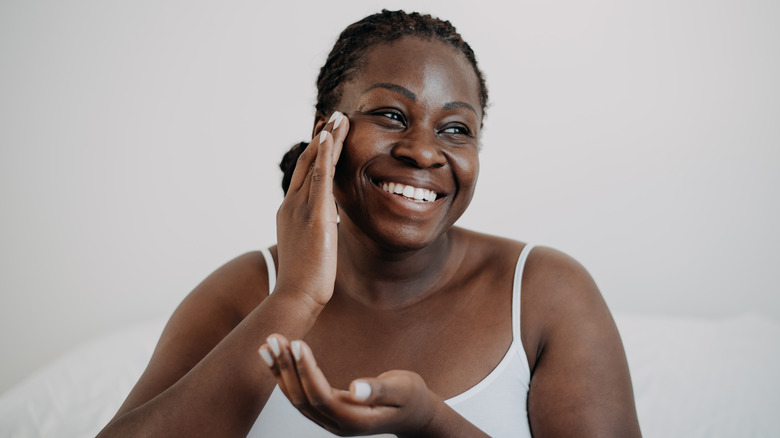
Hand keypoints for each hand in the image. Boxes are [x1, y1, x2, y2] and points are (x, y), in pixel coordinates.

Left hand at [258, 334, 438, 436]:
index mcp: (355, 420)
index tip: (297, 343)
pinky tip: (275, 357)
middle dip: (286, 367)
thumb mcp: (403, 390)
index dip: (306, 371)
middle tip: (274, 338)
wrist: (415, 415)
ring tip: (268, 344)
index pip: (321, 396)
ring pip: (296, 398)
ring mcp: (330, 420)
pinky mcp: (327, 411)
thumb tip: (356, 389)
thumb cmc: (412, 399)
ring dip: (281, 370)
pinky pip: (300, 395)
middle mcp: (337, 424)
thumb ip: (380, 390)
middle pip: (302, 398)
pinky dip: (285, 375)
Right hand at [275, 112, 348, 306]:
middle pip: (308, 164)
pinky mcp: (314, 216)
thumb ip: (316, 232)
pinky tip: (330, 139)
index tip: (326, 137)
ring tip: (340, 119)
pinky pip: (320, 179)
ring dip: (327, 140)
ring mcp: (301, 209)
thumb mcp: (309, 249)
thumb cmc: (304, 281)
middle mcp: (291, 205)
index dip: (316, 155)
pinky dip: (325, 157)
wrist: (295, 296)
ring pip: (314, 165)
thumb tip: (327, 228)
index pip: (304, 176)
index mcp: (289, 213)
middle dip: (322, 139)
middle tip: (334, 118)